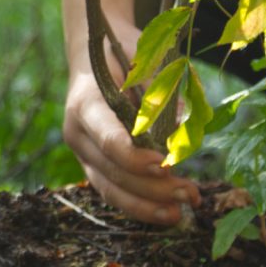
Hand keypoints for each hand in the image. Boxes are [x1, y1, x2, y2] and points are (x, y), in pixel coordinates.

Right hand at [59, 0, 202, 225]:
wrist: (94, 54)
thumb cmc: (124, 53)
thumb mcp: (145, 62)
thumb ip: (162, 94)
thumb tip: (183, 126)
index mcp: (85, 102)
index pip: (107, 138)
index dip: (135, 156)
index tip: (166, 164)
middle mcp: (77, 131)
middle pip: (112, 170)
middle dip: (151, 187)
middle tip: (188, 194)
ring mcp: (83, 152)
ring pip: (110, 188)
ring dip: (146, 205)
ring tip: (180, 213)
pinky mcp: (93, 165)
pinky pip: (113, 191)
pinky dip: (139, 205)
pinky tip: (166, 213)